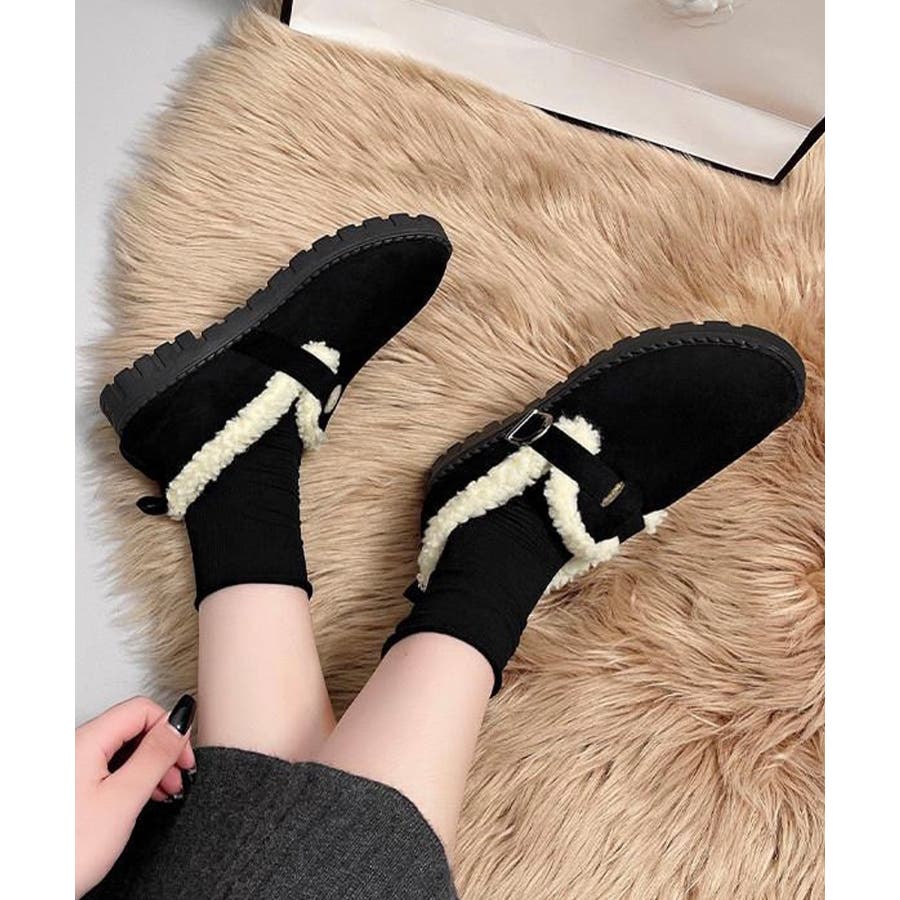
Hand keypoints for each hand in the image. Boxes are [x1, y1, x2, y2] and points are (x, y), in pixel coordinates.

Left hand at [75, 695, 196, 897]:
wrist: (30, 890)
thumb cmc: (66, 852)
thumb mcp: (125, 798)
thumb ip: (156, 755)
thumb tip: (180, 721)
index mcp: (85, 741)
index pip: (141, 709)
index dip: (170, 729)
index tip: (183, 757)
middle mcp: (73, 748)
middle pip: (132, 727)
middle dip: (162, 750)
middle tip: (178, 777)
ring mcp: (69, 768)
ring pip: (121, 749)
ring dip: (149, 767)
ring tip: (163, 792)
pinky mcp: (69, 788)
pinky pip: (107, 768)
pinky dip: (130, 779)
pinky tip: (139, 799)